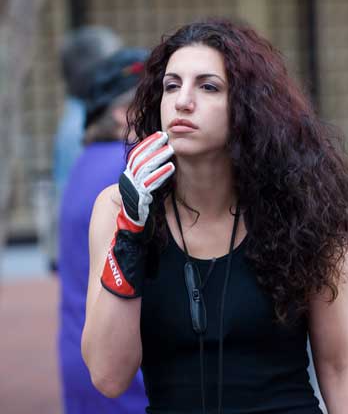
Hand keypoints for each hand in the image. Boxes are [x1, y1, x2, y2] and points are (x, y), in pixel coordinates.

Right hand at [101, 132, 174, 297]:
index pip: (131, 169)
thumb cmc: (125, 255)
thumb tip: (155, 189)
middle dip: (150, 149)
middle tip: (164, 136)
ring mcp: (117, 204)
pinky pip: (144, 191)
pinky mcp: (128, 213)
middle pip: (133, 166)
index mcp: (112, 197)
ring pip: (138, 174)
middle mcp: (111, 197)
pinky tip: (170, 169)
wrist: (113, 277)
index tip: (159, 142)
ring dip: (156, 158)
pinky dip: (158, 178)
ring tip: (170, 146)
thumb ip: (140, 204)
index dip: (145, 153)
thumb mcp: (134, 222)